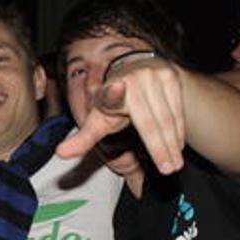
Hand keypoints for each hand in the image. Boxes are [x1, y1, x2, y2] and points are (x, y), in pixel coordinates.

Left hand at [58, 57, 185, 174]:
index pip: (111, 95)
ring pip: (167, 116)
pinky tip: (178, 145)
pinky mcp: (170, 75)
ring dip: (172, 142)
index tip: (117, 87)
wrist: (134, 69)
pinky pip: (177, 109)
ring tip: (175, 164)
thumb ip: (83, 139)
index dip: (114, 92)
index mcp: (109, 90)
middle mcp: (132, 79)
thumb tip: (60, 153)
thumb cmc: (114, 101)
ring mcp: (153, 75)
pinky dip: (179, 129)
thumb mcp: (98, 119)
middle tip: (168, 170)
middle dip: (159, 147)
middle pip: (149, 120)